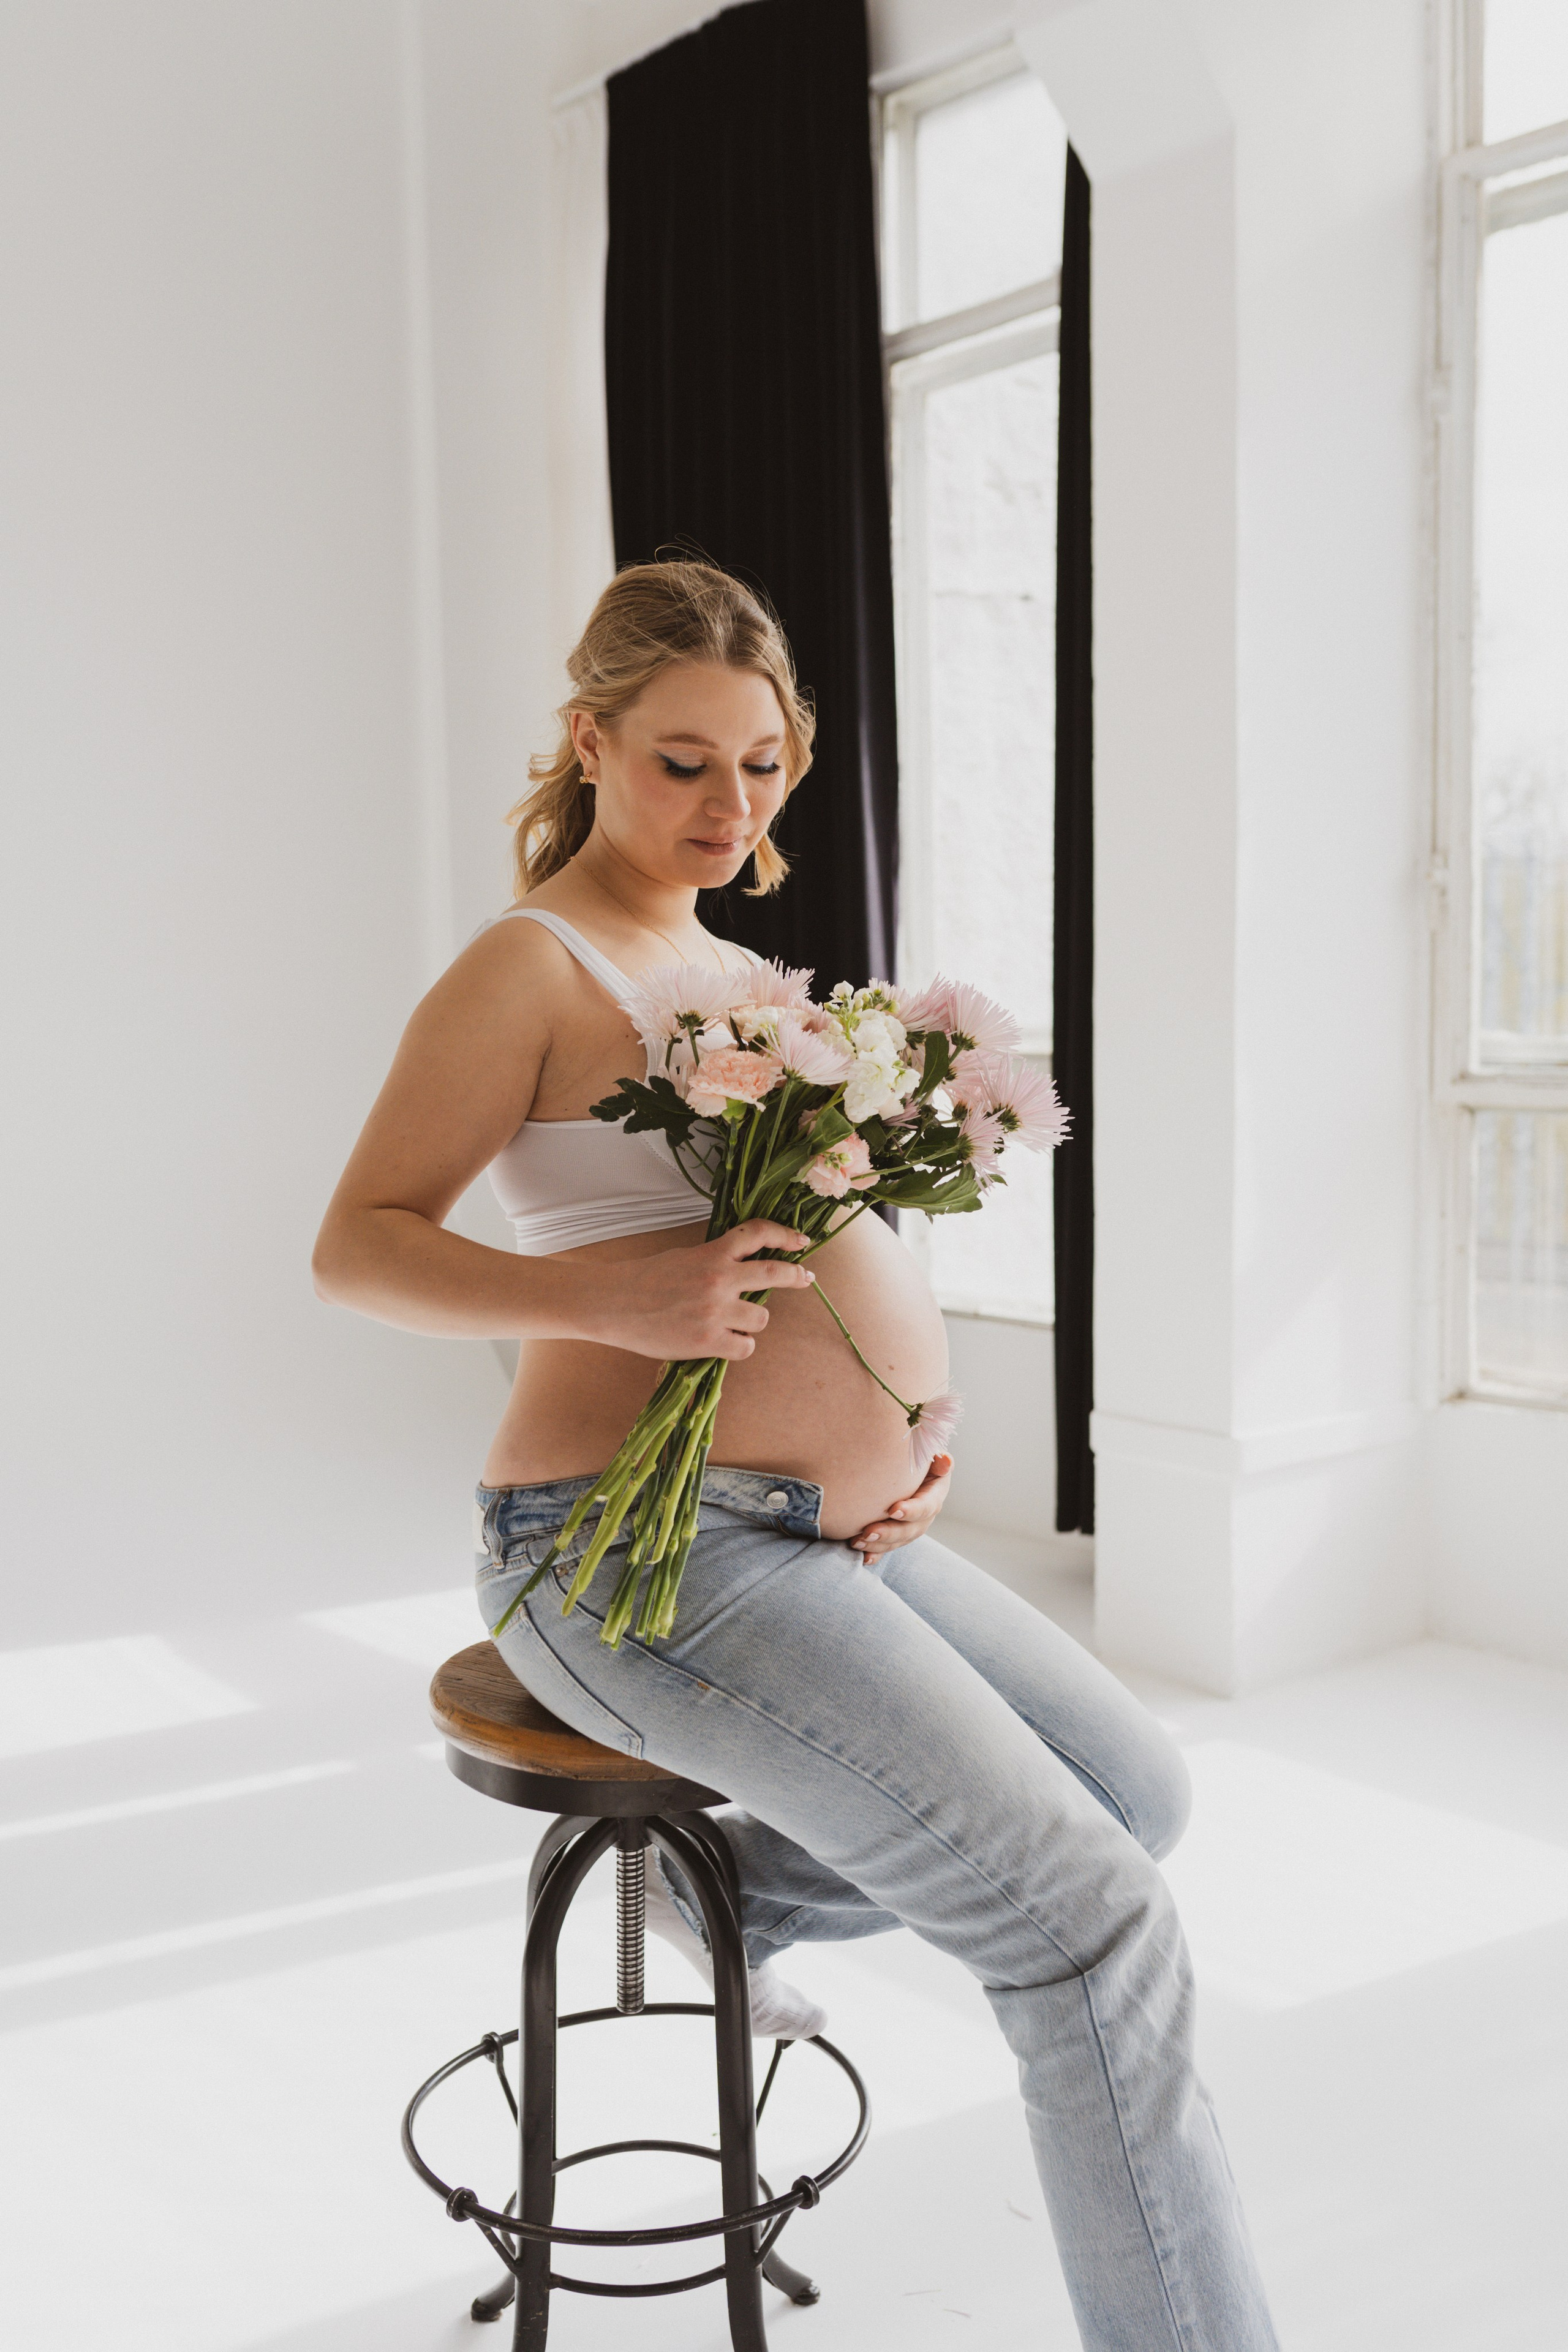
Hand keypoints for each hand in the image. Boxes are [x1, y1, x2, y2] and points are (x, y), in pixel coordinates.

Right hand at [575, 1220, 815, 1360]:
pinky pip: (745, 1347)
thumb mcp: (684, 1258)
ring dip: (754, 1322)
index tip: (801, 1240)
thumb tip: (745, 1272)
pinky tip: (727, 1343)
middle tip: (806, 1277)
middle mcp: (719, 1279)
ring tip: (736, 1324)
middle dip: (796, 1275)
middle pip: (775, 1273)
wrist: (613, 1303)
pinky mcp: (707, 1341)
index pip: (757, 1233)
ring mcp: (715, 1311)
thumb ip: (715, 1261)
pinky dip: (740, 1346)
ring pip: (762, 1318)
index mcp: (712, 1254)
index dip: (784, 1234)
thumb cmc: (645, 1280)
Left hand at [850, 1454, 951, 1558]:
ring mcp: (910, 1526)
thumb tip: (945, 1460)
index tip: (893, 1510)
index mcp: (935, 1493)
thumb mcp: (927, 1451)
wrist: (902, 1464)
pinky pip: (887, 1548)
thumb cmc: (914, 1453)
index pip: (927, 1505)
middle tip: (868, 1531)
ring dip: (878, 1545)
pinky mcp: (896, 1534)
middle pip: (911, 1529)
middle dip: (889, 1533)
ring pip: (897, 1541)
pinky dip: (875, 1554)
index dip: (912, 1510)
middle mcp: (924, 1514)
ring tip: (857, 1542)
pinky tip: (864, 1559)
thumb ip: (935, 1457)